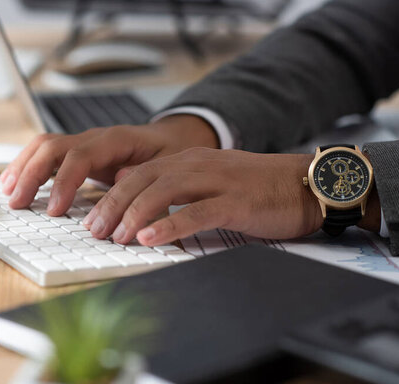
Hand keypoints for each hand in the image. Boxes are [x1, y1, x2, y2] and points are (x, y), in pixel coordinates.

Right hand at [0, 115, 218, 212]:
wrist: (176, 139)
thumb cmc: (174, 152)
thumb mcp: (171, 164)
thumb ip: (147, 174)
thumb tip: (120, 182)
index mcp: (117, 140)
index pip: (80, 155)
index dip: (63, 182)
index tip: (54, 210)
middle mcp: (96, 138)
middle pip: (53, 146)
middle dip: (31, 174)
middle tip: (18, 203)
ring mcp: (86, 144)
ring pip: (45, 147)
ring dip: (23, 168)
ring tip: (9, 193)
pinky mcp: (81, 154)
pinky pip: (48, 155)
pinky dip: (29, 167)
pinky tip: (17, 183)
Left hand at [83, 148, 323, 245]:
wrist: (306, 183)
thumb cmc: (256, 187)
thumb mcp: (208, 178)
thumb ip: (172, 182)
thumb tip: (131, 187)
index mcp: (188, 160)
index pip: (138, 174)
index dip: (110, 196)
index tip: (91, 219)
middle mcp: (197, 165)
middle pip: (142, 180)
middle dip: (112, 206)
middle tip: (93, 230)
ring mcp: (216, 181)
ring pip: (163, 191)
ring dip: (134, 214)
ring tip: (116, 236)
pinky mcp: (235, 201)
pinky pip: (196, 212)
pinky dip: (169, 225)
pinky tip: (150, 238)